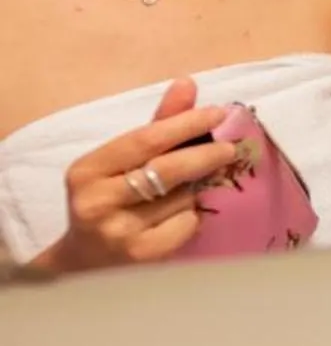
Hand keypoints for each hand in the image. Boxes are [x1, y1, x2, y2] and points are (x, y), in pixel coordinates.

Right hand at [35, 79, 247, 273]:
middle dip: (204, 155)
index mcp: (87, 170)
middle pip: (167, 170)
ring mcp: (119, 232)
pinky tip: (177, 219)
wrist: (87, 261)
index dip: (185, 124)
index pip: (145, 140)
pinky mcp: (142, 256)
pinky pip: (186, 225)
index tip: (218, 113)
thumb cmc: (110, 200)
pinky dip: (191, 217)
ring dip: (193, 191)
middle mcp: (97, 201)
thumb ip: (157, 125)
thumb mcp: (122, 162)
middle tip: (229, 147)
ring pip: (181, 199)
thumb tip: (188, 84)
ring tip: (181, 193)